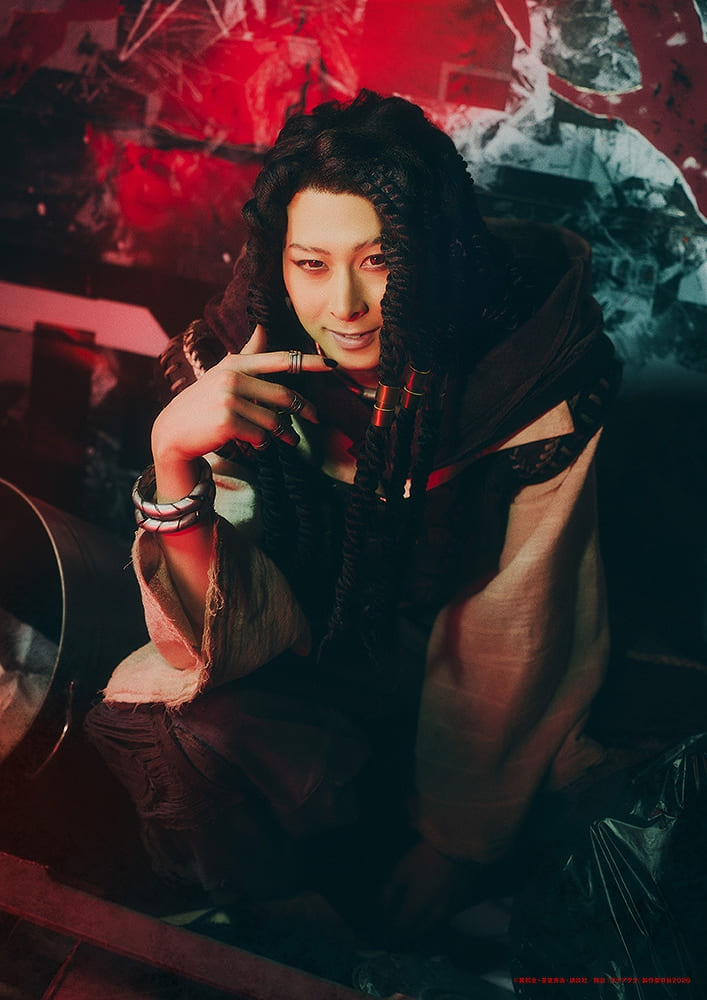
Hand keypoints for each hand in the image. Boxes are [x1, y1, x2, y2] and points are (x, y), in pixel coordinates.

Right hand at [152, 325, 332, 498]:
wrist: (173, 430)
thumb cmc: (204, 401)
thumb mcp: (224, 372)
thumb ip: (247, 353)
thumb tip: (263, 327)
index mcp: (236, 364)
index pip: (279, 360)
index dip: (308, 362)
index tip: (331, 365)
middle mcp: (233, 378)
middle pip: (283, 395)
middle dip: (304, 409)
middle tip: (316, 418)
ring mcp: (229, 399)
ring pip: (273, 419)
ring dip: (284, 433)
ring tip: (289, 440)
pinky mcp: (227, 422)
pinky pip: (260, 435)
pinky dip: (262, 443)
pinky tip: (256, 443)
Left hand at [379, 839, 484, 942]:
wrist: (460, 846)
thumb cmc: (426, 856)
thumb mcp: (402, 869)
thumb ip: (390, 890)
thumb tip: (383, 906)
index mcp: (417, 907)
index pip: (401, 928)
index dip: (392, 930)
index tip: (385, 929)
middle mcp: (434, 915)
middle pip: (418, 932)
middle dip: (406, 933)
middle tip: (397, 929)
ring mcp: (450, 911)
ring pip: (432, 927)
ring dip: (420, 927)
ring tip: (412, 921)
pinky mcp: (462, 904)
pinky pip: (445, 919)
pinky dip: (434, 919)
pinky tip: (430, 911)